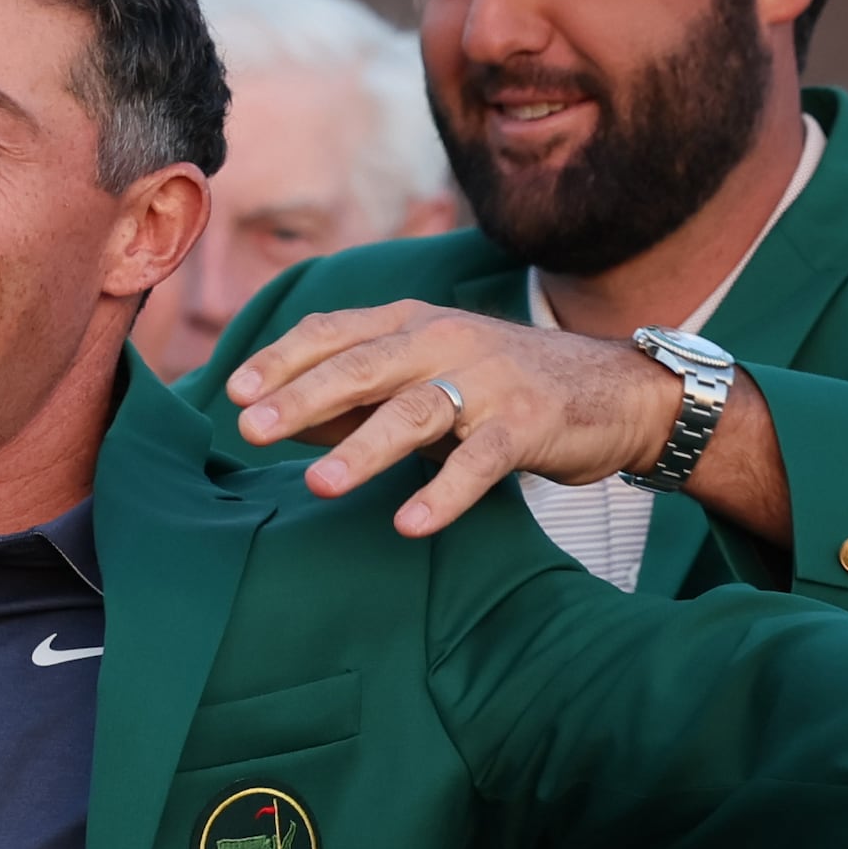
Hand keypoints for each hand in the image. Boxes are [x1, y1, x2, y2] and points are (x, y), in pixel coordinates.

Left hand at [227, 305, 779, 539]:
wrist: (614, 390)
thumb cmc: (500, 387)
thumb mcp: (425, 378)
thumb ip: (357, 396)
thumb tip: (279, 419)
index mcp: (413, 324)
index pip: (336, 332)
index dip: (283, 359)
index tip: (233, 391)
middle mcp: (445, 341)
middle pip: (362, 366)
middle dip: (302, 397)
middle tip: (251, 428)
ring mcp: (487, 381)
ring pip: (414, 411)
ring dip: (363, 448)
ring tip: (318, 487)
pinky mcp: (527, 423)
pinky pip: (479, 460)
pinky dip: (444, 493)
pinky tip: (409, 525)